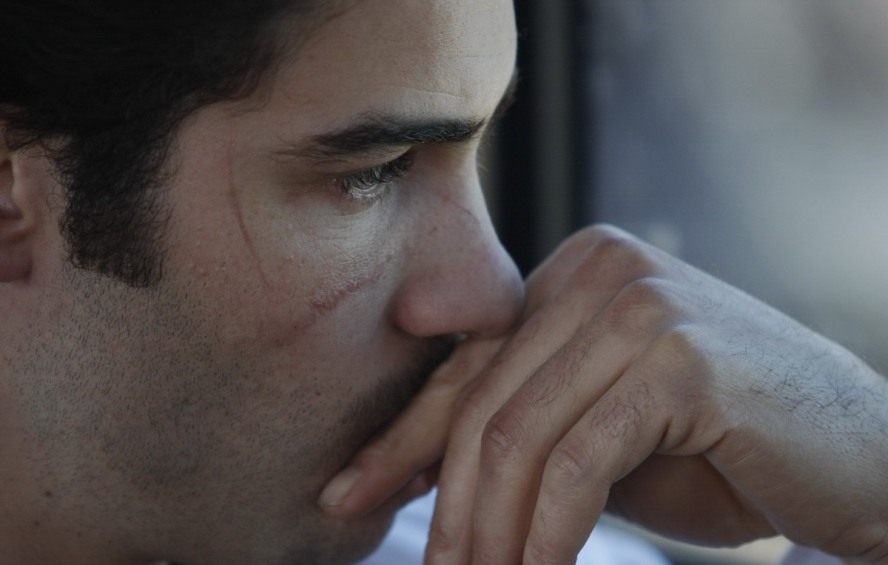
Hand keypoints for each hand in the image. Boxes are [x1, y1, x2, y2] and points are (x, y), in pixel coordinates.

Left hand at [322, 225, 887, 563]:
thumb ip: (525, 427)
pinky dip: (547, 535)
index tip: (350, 494)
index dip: (404, 440)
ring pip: (521, 436)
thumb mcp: (596, 433)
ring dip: (493, 532)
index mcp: (573, 272)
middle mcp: (599, 270)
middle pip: (485, 401)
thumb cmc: (717, 450)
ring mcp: (639, 303)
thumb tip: (422, 466)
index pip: (469, 365)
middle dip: (445, 502)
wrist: (853, 453)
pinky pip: (579, 463)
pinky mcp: (678, 354)